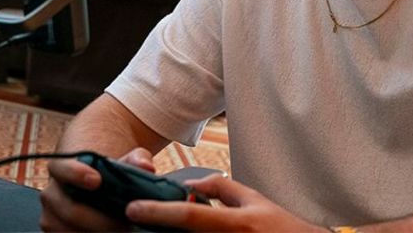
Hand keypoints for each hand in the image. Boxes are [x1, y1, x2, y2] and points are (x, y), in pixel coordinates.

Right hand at [40, 148, 156, 231]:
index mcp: (61, 168)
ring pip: (69, 230)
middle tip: (124, 225)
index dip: (76, 174)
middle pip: (71, 210)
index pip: (62, 168)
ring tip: (121, 231)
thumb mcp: (123, 161)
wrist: (95, 187)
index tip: (97, 181)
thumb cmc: (108, 174)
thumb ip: (136, 159)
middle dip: (100, 220)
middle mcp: (51, 192)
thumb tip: (146, 166)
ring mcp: (50, 215)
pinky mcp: (54, 231)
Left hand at [125, 174, 323, 232]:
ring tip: (152, 227)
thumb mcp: (254, 200)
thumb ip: (222, 188)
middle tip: (133, 221)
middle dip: (156, 230)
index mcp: (234, 223)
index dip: (158, 211)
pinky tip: (175, 231)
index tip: (133, 208)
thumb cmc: (280, 228)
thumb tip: (191, 184)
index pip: (189, 215)